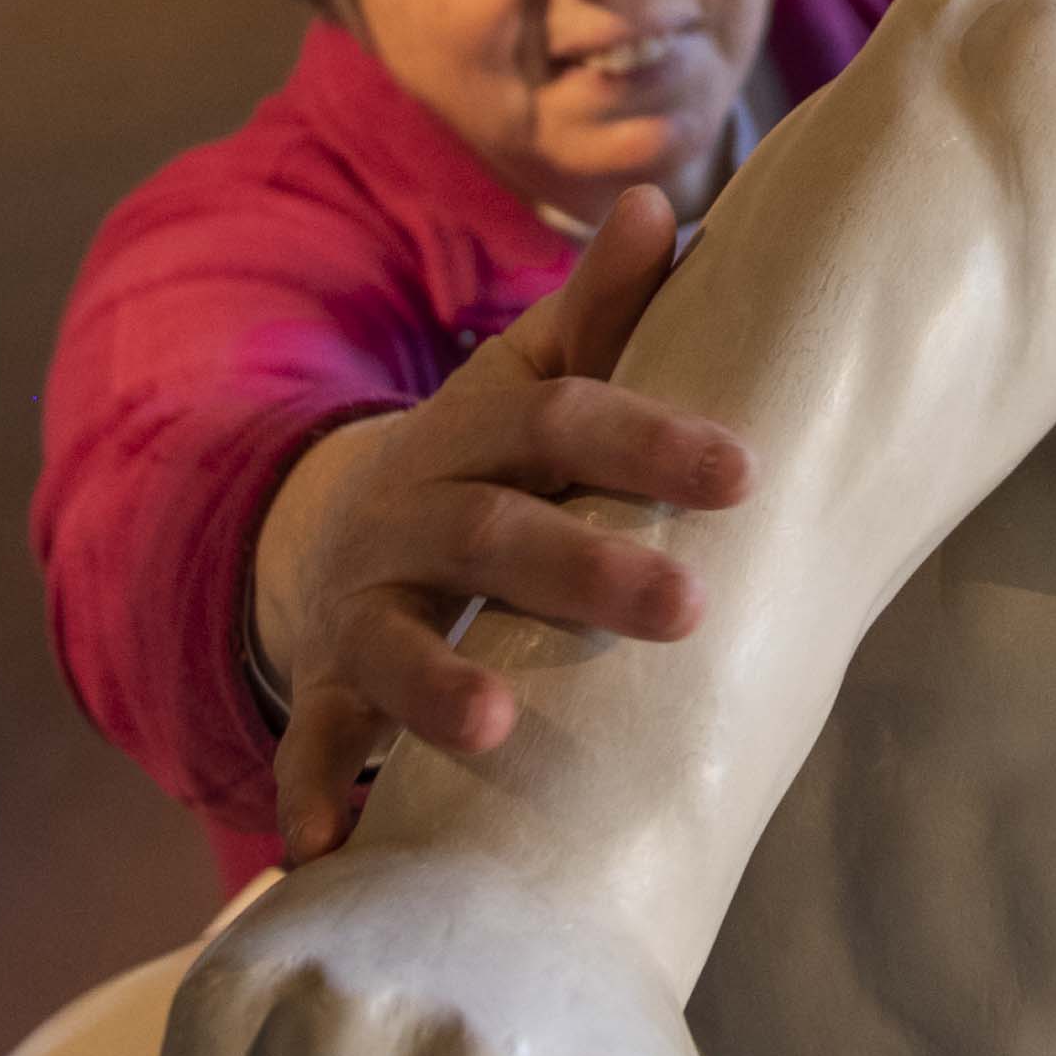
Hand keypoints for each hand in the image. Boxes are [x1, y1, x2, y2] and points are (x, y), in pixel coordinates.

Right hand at [264, 188, 749, 865]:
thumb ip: (601, 310)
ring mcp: (358, 605)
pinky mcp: (326, 688)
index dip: (649, 440)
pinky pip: (312, 745)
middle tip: (688, 611)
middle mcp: (411, 514)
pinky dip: (312, 795)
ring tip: (499, 729)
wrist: (338, 532)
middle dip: (584, 572)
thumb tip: (656, 203)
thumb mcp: (528, 382)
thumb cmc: (483, 461)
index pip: (565, 421)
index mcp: (477, 435)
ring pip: (391, 641)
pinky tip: (326, 851)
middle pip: (493, 535)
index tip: (743, 472)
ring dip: (436, 686)